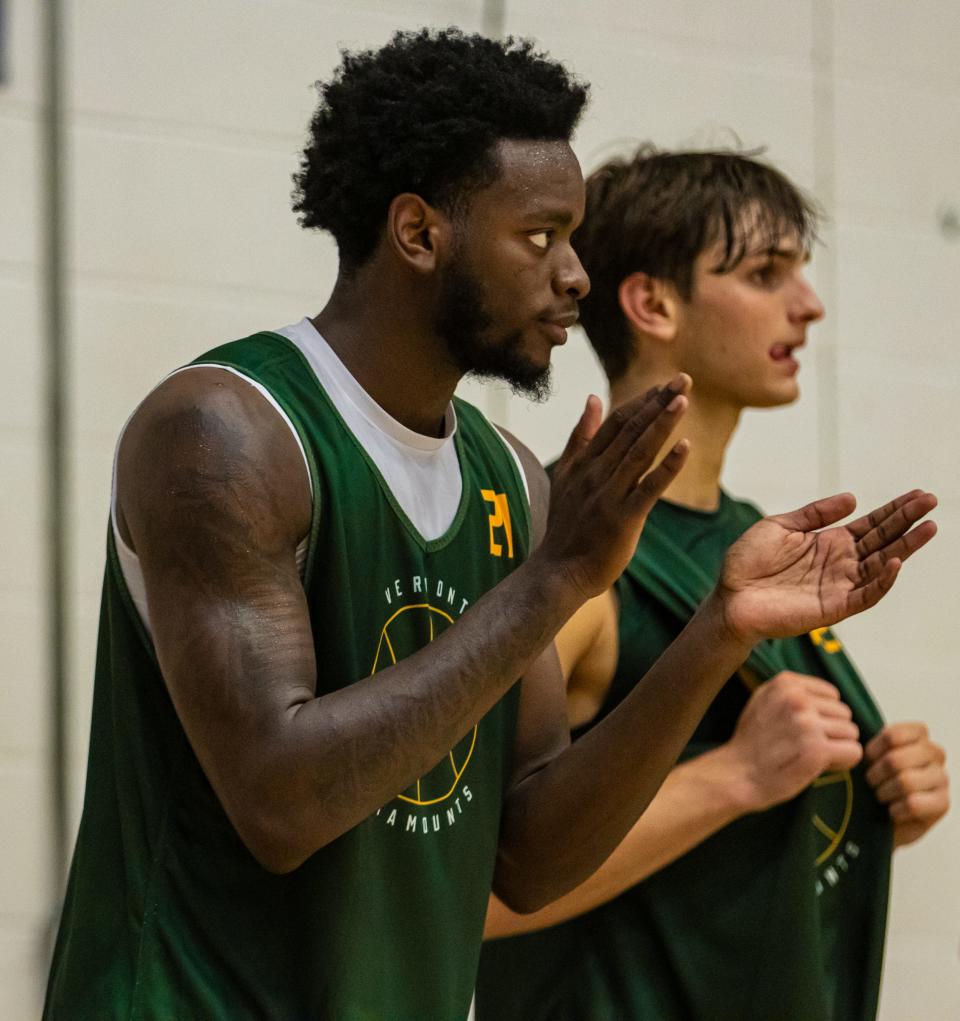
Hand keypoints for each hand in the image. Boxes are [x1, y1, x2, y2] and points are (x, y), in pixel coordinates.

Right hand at [538, 377, 690, 598]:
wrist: (559, 571)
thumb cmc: (567, 526)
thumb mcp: (566, 476)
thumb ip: (580, 437)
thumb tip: (593, 399)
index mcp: (584, 462)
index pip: (616, 422)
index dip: (641, 401)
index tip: (665, 384)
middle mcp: (596, 473)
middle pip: (630, 430)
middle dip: (658, 403)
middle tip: (683, 379)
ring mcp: (608, 495)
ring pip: (639, 452)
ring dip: (662, 425)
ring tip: (683, 400)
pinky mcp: (622, 518)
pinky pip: (648, 488)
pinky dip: (667, 467)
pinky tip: (685, 448)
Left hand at [718, 490, 936, 642]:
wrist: (729, 596)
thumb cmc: (748, 562)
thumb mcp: (780, 526)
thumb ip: (815, 513)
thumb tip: (853, 498)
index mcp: (829, 542)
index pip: (871, 524)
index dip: (894, 510)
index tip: (919, 495)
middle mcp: (840, 563)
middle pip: (883, 540)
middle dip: (907, 522)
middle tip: (931, 502)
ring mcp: (839, 585)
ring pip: (882, 566)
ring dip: (905, 548)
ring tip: (928, 527)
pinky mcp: (833, 607)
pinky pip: (865, 595)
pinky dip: (883, 581)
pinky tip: (896, 562)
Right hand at [727, 672, 862, 811]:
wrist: (738, 774)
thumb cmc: (752, 742)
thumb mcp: (764, 700)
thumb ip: (793, 692)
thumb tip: (831, 696)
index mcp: (786, 683)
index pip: (832, 695)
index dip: (822, 715)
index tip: (802, 728)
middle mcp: (797, 699)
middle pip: (844, 714)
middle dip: (831, 731)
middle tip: (805, 745)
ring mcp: (807, 723)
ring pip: (851, 733)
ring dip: (837, 747)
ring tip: (810, 755)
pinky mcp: (817, 750)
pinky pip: (854, 752)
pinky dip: (843, 762)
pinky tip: (821, 766)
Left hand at [865, 722, 948, 846]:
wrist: (881, 817)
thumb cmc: (874, 780)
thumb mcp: (868, 755)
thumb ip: (865, 742)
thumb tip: (852, 742)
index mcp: (917, 734)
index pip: (892, 735)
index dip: (872, 751)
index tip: (867, 761)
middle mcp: (934, 752)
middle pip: (895, 760)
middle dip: (875, 776)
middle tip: (871, 783)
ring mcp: (941, 777)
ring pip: (905, 782)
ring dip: (884, 793)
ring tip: (881, 797)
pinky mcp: (943, 803)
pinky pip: (913, 804)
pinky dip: (895, 810)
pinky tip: (893, 811)